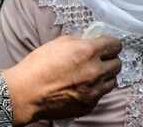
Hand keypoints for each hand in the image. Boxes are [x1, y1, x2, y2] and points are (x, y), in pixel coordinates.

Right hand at [2, 35, 121, 125]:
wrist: (24, 93)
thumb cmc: (37, 67)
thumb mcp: (59, 43)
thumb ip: (80, 40)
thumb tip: (91, 39)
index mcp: (88, 51)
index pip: (115, 44)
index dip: (111, 43)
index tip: (108, 45)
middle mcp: (95, 71)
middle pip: (118, 63)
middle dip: (110, 59)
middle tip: (101, 59)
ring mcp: (93, 90)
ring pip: (113, 80)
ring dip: (106, 76)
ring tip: (94, 74)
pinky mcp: (88, 105)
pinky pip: (101, 95)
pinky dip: (96, 90)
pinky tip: (84, 86)